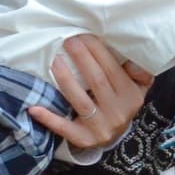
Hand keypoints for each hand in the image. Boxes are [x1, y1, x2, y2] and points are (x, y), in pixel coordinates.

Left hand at [28, 34, 152, 148]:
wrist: (115, 137)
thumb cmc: (122, 102)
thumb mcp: (139, 87)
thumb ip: (140, 71)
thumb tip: (132, 58)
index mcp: (131, 96)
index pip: (112, 69)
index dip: (97, 51)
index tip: (83, 35)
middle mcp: (118, 112)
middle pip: (97, 80)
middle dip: (81, 58)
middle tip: (68, 40)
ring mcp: (100, 127)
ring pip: (80, 101)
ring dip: (65, 79)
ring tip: (54, 60)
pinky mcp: (84, 139)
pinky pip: (64, 128)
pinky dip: (49, 118)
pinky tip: (34, 107)